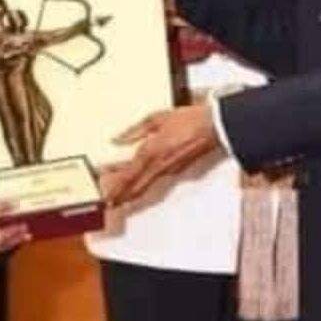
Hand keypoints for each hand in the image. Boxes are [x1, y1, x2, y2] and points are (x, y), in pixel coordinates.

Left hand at [100, 104, 220, 205]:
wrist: (214, 127)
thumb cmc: (189, 121)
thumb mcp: (156, 118)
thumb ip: (134, 130)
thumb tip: (118, 138)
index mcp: (151, 153)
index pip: (128, 175)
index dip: (116, 187)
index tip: (106, 194)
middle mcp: (160, 166)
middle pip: (136, 187)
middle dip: (122, 196)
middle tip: (110, 201)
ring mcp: (170, 171)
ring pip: (146, 186)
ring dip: (132, 194)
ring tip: (121, 198)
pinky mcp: (178, 170)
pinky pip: (156, 181)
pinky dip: (144, 185)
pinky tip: (140, 183)